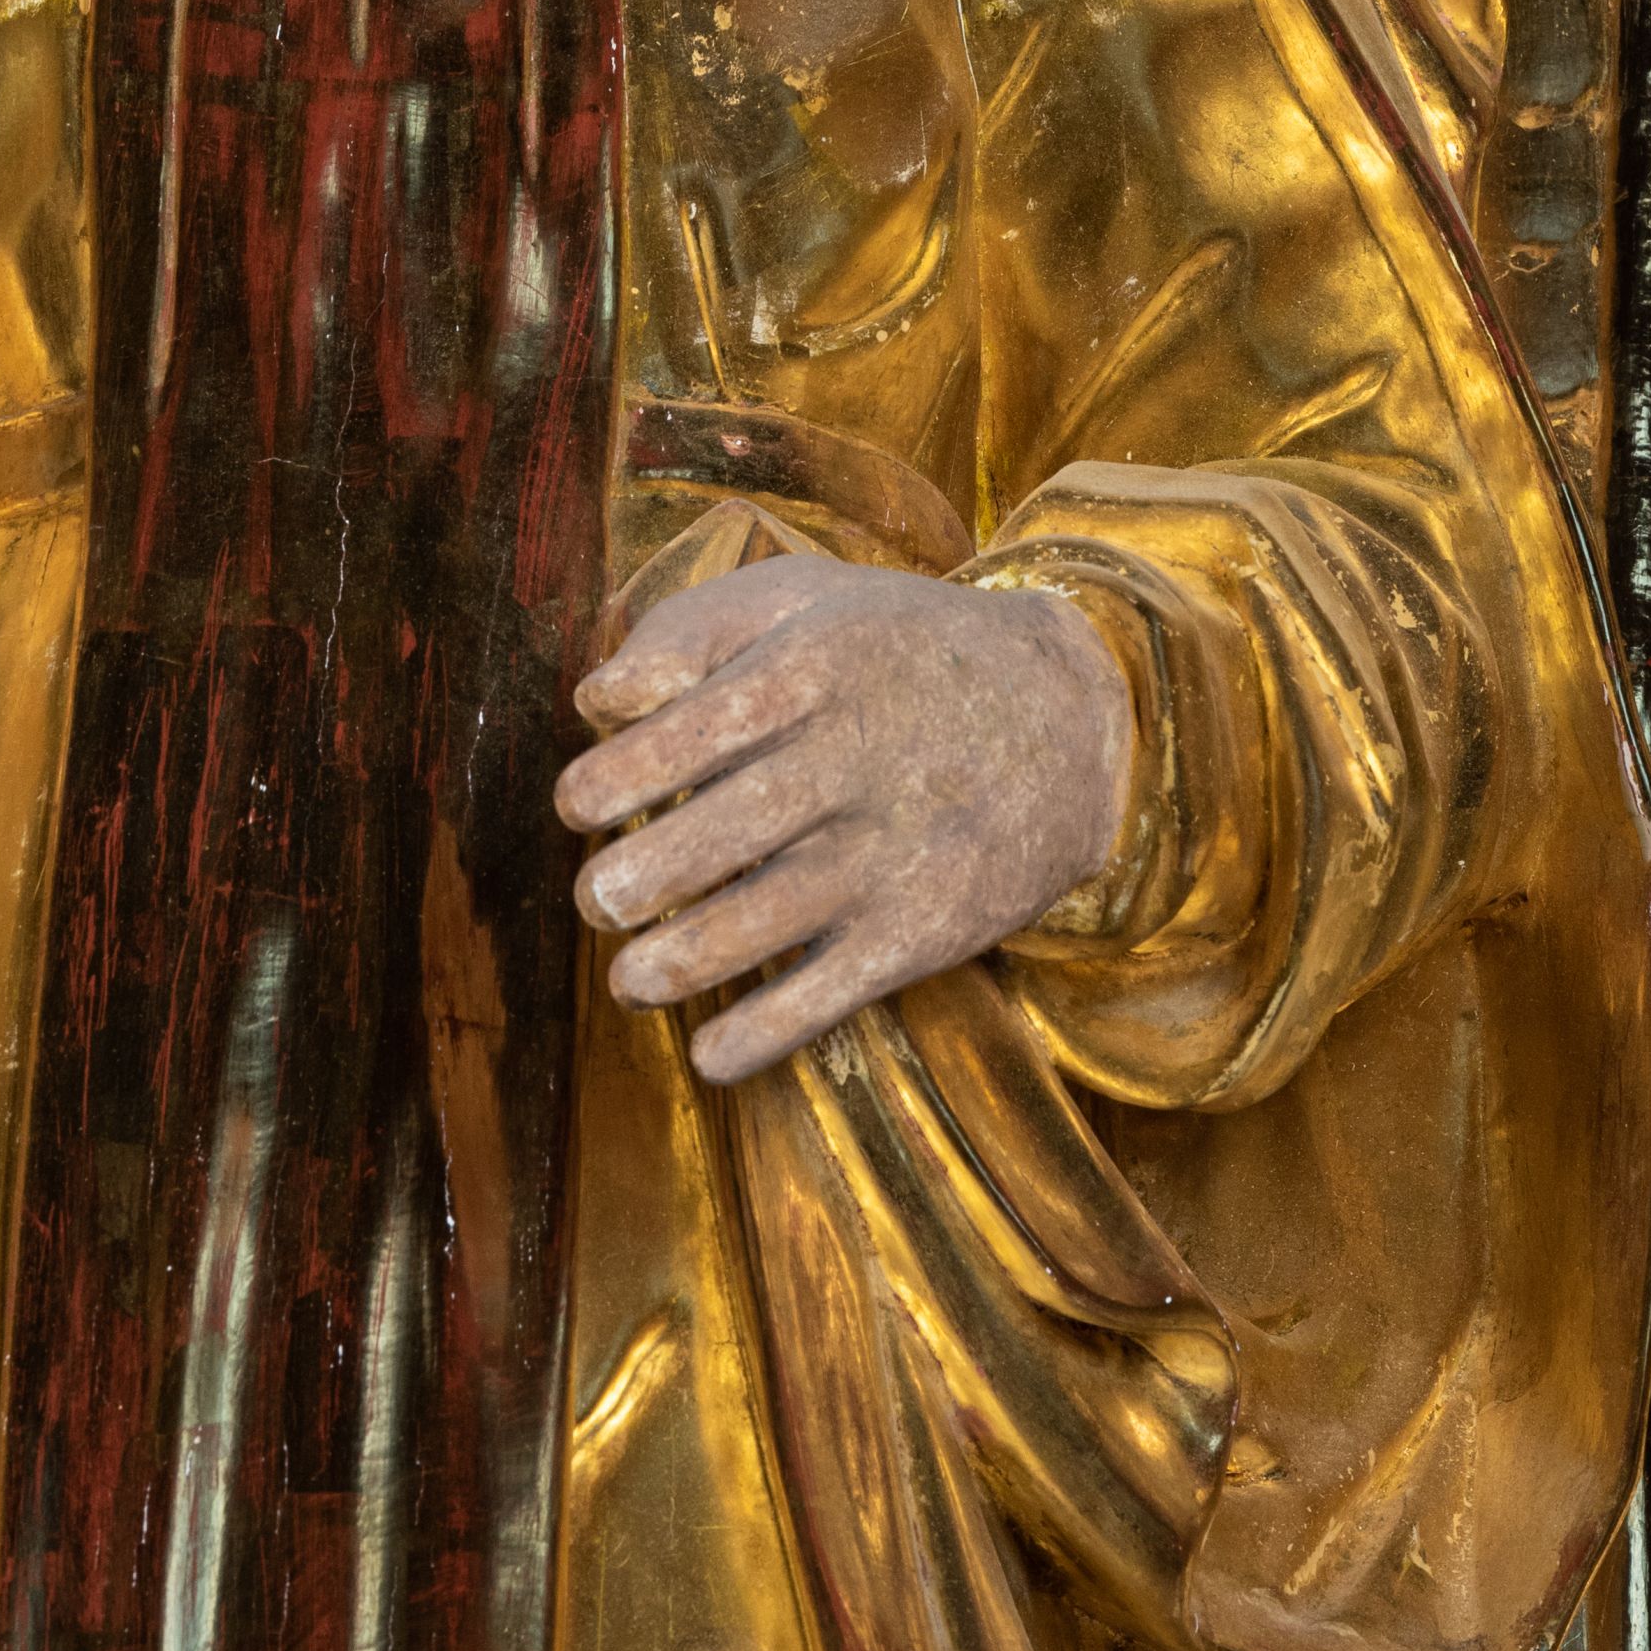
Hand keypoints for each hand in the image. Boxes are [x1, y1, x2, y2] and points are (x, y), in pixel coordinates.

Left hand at [555, 551, 1135, 1081]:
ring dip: (673, 965)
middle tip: (596, 899)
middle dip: (633, 880)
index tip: (577, 806)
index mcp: (814, 671)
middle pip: (719, 833)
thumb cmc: (899, 650)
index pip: (690, 732)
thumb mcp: (806, 599)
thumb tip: (597, 700)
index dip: (613, 779)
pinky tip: (707, 1051)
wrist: (1073, 719)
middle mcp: (854, 762)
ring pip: (762, 925)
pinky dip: (761, 1035)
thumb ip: (692, 631)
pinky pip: (831, 996)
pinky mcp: (925, 931)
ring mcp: (893, 853)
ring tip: (628, 977)